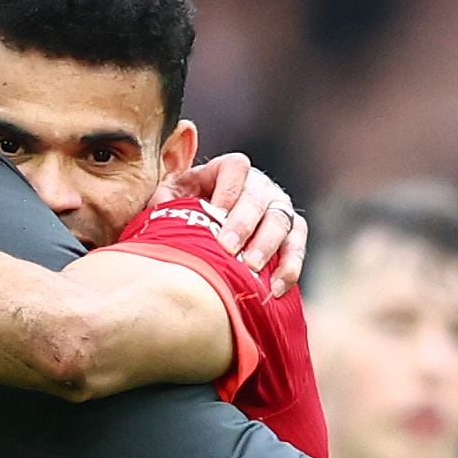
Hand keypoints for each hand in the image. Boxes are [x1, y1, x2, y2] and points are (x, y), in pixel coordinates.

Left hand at [162, 150, 305, 291]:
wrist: (210, 241)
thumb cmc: (188, 217)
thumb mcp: (173, 200)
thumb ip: (166, 198)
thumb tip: (161, 203)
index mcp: (229, 171)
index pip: (236, 168)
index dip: (228, 190)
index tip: (215, 215)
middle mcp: (259, 186)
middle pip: (259, 197)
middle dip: (244, 224)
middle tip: (230, 250)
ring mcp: (278, 208)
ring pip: (281, 221)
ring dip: (267, 246)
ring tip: (252, 270)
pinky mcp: (292, 232)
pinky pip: (297, 246)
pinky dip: (289, 267)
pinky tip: (274, 289)